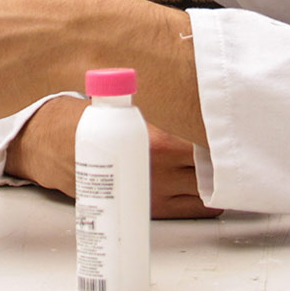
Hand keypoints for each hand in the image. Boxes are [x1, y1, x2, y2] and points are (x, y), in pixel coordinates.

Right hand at [8, 97, 219, 218]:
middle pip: (214, 167)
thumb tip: (191, 80)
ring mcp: (156, 195)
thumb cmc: (87, 117)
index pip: (211, 142)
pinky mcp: (152, 210)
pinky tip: (208, 181)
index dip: (227, 131)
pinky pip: (196, 210)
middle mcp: (159, 173)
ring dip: (218, 176)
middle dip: (225, 152)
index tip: (236, 119)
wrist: (53, 147)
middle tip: (231, 136)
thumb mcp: (123, 97)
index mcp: (157, 142)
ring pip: (209, 191)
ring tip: (221, 159)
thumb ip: (158, 95)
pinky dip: (209, 197)